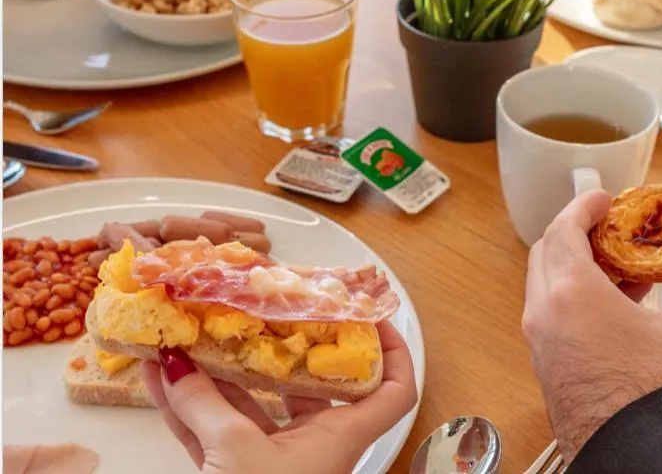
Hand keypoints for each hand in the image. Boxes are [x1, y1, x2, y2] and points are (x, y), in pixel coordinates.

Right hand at [140, 321, 417, 473]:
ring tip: (193, 335)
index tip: (369, 314)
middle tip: (264, 310)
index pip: (393, 390)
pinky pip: (215, 430)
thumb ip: (204, 404)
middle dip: (280, 346)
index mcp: (340, 437)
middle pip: (310, 383)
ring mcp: (273, 459)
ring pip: (252, 404)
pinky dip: (190, 407)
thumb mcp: (235, 452)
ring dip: (217, 373)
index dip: (393, 350)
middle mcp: (314, 444)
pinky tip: (160, 379)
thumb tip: (174, 364)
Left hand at [522, 190, 661, 462]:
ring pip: (546, 284)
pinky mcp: (544, 363)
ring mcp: (539, 339)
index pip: (563, 229)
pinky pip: (550, 313)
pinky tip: (614, 312)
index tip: (601, 199)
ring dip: (576, 268)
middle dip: (576, 234)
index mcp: (570, 292)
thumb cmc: (650, 396)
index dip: (582, 207)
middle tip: (609, 230)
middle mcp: (544, 311)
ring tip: (622, 272)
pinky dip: (573, 298)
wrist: (630, 454)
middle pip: (547, 252)